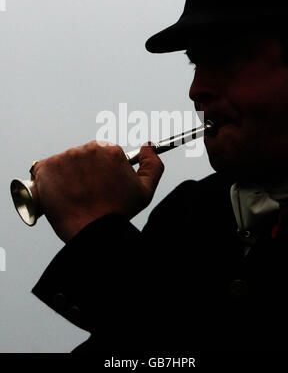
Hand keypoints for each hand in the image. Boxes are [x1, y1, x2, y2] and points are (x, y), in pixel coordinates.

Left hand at [32, 141, 163, 241]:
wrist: (92, 232)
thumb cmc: (118, 213)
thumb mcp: (145, 191)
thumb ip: (152, 165)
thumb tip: (148, 147)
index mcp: (110, 150)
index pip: (101, 156)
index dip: (100, 172)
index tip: (98, 187)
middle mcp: (87, 149)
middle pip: (82, 157)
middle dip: (83, 172)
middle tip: (86, 194)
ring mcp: (65, 157)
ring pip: (64, 164)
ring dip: (66, 177)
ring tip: (73, 198)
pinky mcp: (46, 168)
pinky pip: (44, 170)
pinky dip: (47, 181)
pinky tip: (58, 195)